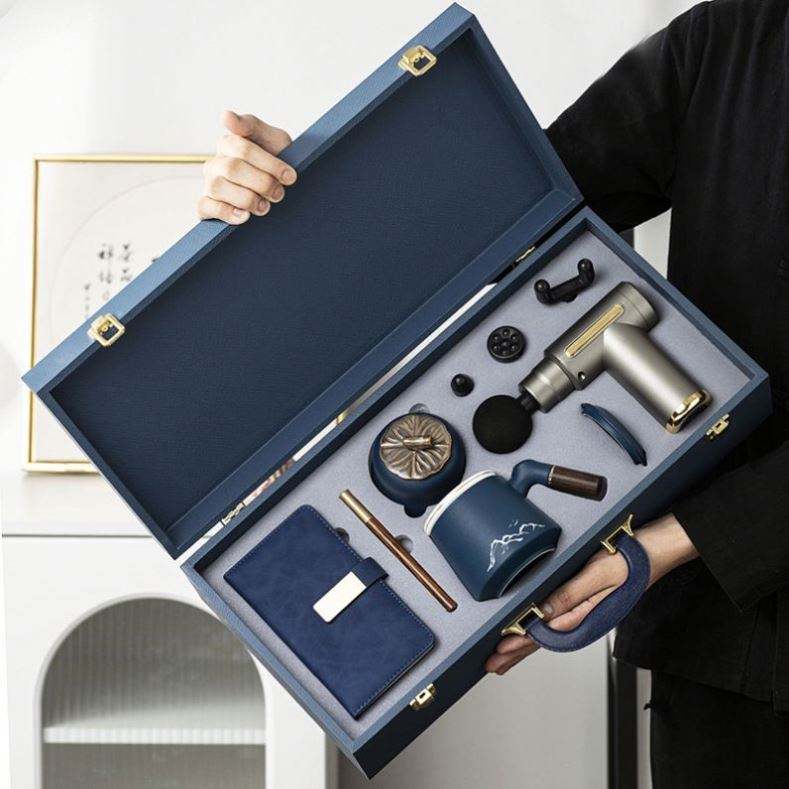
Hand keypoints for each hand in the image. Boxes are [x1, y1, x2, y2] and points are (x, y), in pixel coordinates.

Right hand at [198, 110, 296, 224]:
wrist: (280, 190)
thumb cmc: (275, 162)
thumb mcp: (273, 140)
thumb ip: (252, 125)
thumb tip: (225, 116)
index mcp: (229, 144)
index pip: (243, 148)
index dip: (269, 164)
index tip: (290, 176)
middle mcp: (215, 163)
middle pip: (233, 168)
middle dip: (262, 183)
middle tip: (279, 193)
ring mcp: (209, 184)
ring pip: (218, 187)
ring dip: (247, 199)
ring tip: (265, 206)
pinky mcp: (206, 205)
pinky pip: (205, 207)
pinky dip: (225, 213)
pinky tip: (244, 216)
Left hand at [485, 513, 697, 674]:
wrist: (663, 547)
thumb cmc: (635, 558)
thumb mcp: (599, 574)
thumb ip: (571, 596)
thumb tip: (544, 616)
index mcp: (587, 612)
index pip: (544, 635)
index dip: (518, 644)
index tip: (497, 653)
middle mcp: (587, 613)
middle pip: (545, 638)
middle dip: (518, 652)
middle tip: (493, 664)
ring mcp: (590, 606)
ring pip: (552, 630)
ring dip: (528, 642)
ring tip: (507, 655)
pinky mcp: (592, 596)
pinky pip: (562, 616)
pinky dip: (543, 626)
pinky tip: (536, 629)